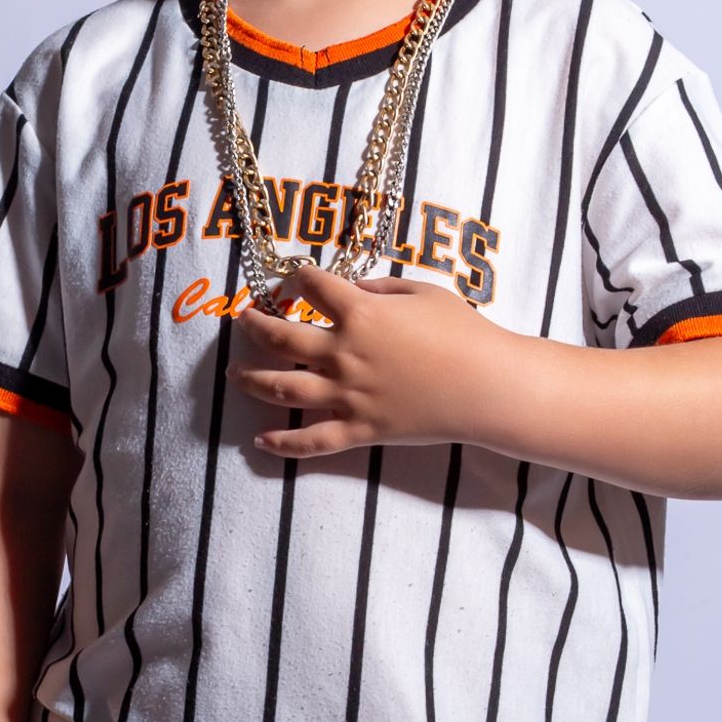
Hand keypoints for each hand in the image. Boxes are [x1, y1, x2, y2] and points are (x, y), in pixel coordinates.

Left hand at [225, 260, 500, 458]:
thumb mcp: (422, 292)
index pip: (310, 285)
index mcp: (360, 313)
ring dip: (250, 379)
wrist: (488, 386)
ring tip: (233, 373)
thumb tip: (352, 289)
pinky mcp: (359, 430)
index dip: (297, 277)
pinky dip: (282, 444)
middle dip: (254, 324)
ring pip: (281, 388)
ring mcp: (347, 395)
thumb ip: (380, 287)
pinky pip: (311, 441)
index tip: (293, 279)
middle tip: (243, 320)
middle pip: (279, 337)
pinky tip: (260, 441)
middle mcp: (343, 354)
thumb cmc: (463, 332)